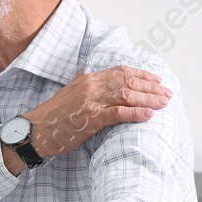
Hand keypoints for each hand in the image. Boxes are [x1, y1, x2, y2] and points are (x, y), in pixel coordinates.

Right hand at [24, 65, 169, 159]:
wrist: (35, 130)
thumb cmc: (54, 116)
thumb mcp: (71, 94)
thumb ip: (87, 85)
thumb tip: (101, 79)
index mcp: (88, 79)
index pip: (121, 71)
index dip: (142, 75)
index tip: (156, 80)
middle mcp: (91, 86)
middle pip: (128, 82)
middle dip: (151, 87)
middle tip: (167, 93)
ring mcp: (90, 101)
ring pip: (126, 95)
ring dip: (148, 99)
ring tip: (163, 103)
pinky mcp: (90, 118)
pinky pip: (118, 113)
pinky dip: (135, 113)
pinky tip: (148, 115)